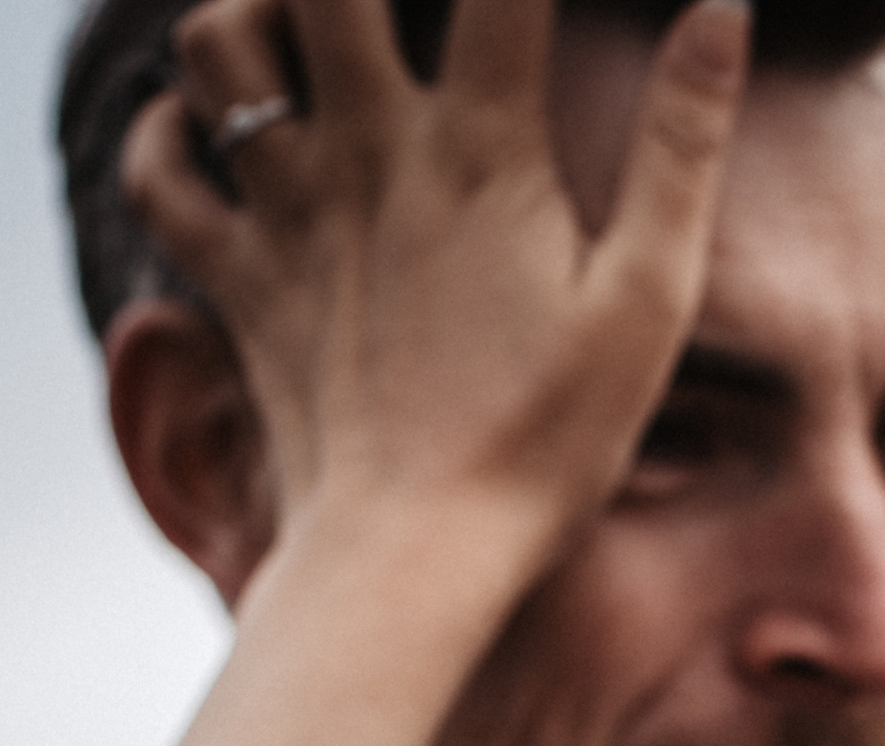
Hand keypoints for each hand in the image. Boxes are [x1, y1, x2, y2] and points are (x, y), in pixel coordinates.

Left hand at [122, 0, 749, 596]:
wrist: (413, 553)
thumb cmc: (550, 436)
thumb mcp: (650, 298)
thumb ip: (683, 145)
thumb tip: (725, 9)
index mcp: (482, 149)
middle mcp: (366, 151)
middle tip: (405, 11)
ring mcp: (286, 210)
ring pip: (215, 41)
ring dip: (254, 14)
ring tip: (310, 33)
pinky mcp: (237, 276)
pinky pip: (159, 168)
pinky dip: (173, 130)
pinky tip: (220, 131)